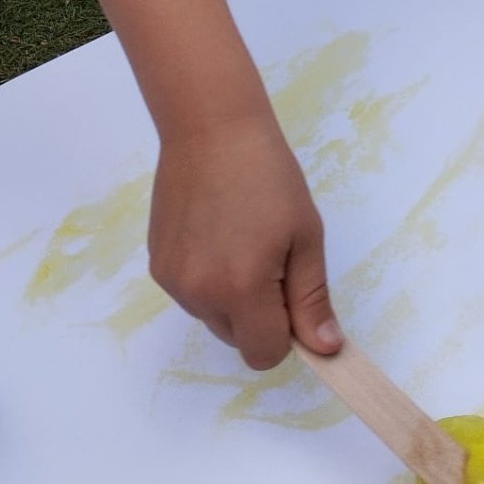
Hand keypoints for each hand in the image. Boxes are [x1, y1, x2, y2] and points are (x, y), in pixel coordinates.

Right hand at [149, 107, 340, 368]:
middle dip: (259, 314)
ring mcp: (173, 281)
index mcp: (242, 288)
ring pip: (213, 317)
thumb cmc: (269, 176)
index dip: (286, 332)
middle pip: (238, 339)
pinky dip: (207, 279)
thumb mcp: (305, 234)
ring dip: (231, 297)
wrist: (211, 128)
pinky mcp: (157, 265)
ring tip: (240, 238)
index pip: (264, 354)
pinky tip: (215, 233)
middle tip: (269, 257)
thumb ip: (311, 299)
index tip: (292, 295)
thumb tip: (325, 350)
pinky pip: (191, 294)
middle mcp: (200, 293)